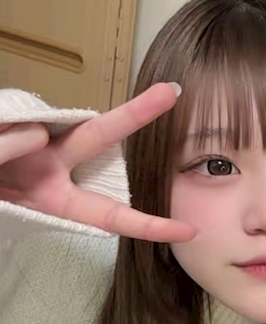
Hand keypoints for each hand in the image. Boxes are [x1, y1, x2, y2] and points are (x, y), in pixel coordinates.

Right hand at [0, 83, 194, 242]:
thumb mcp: (2, 199)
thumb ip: (11, 162)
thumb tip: (32, 134)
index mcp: (55, 199)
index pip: (111, 215)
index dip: (149, 226)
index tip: (188, 231)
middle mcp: (53, 166)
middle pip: (100, 135)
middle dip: (136, 114)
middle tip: (172, 92)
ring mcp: (35, 141)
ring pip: (43, 129)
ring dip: (4, 148)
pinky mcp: (16, 117)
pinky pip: (11, 128)